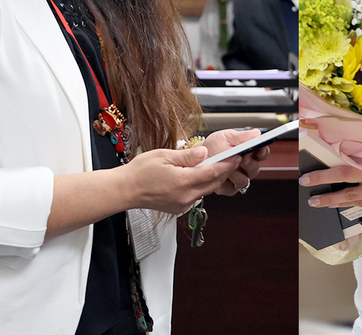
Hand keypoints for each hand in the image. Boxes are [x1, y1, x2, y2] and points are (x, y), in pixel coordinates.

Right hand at [123, 146, 242, 213]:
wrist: (125, 190)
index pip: (212, 172)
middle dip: (224, 171)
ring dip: (213, 179)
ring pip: (206, 190)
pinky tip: (199, 176)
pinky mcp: (179, 208)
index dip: (227, 164)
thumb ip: (187, 156)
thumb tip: (205, 153)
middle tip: (231, 159)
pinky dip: (201, 186)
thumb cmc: (140, 172)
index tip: (236, 157)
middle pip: (213, 183)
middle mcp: (184, 196)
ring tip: (216, 165)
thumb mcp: (164, 156)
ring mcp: (182, 204)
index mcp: (182, 181)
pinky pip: (196, 196)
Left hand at [201, 129, 270, 195]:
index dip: (263, 152)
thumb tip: (256, 133)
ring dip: (235, 174)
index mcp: (249, 152)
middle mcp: (246, 167)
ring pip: (244, 181)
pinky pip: (231, 189)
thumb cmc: (214, 146)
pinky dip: (224, 183)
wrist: (198, 157)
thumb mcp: (226, 136)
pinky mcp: (229, 189)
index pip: (262, 153)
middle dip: (249, 164)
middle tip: (242, 158)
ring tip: (225, 167)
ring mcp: (238, 178)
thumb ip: (241, 136)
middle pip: (255, 169)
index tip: (260, 148)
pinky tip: (219, 176)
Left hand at [299, 165, 361, 211]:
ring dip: (335, 201)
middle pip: (346, 185)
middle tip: (309, 195)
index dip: (325, 174)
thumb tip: (353, 140)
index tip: (309, 177)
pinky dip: (354, 203)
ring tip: (320, 202)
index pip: (345, 168)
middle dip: (324, 191)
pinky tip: (343, 203)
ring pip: (354, 199)